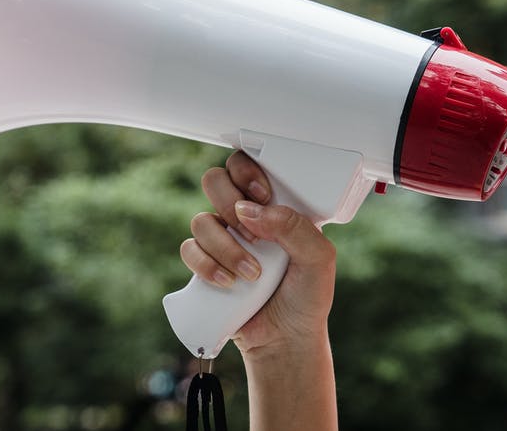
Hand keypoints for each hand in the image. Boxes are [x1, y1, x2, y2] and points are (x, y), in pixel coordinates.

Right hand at [179, 151, 336, 355]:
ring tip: (251, 274)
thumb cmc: (307, 297)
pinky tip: (228, 282)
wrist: (285, 340)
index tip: (263, 195)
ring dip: (226, 247)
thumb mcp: (318, 258)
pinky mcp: (205, 265)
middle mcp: (244, 218)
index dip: (247, 172)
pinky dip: (206, 265)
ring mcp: (222, 240)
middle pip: (215, 181)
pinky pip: (188, 249)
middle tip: (254, 234)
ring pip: (201, 219)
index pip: (247, 166)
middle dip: (229, 203)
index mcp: (273, 206)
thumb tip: (250, 210)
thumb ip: (294, 226)